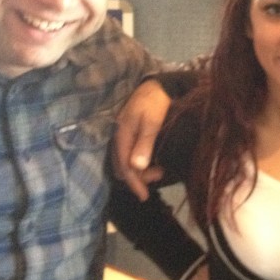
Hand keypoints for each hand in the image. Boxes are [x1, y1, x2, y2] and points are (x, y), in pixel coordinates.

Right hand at [113, 79, 171, 200]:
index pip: (124, 165)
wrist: (158, 84)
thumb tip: (136, 167)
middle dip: (137, 178)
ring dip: (140, 170)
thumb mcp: (152, 121)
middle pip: (122, 165)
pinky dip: (140, 162)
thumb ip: (145, 143)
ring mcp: (124, 134)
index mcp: (122, 134)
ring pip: (126, 160)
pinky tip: (152, 162)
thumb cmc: (156, 101)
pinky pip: (130, 153)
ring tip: (160, 170)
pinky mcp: (130, 133)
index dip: (133, 182)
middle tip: (158, 178)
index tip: (144, 196)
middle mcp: (119, 136)